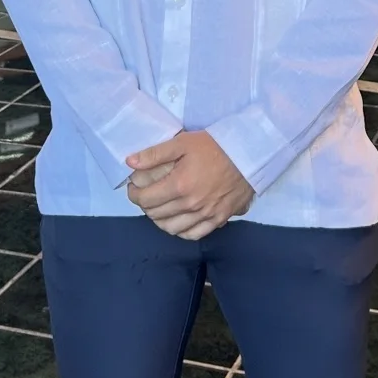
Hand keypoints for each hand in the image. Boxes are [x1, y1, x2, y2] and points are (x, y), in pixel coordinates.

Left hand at [126, 132, 254, 239]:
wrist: (248, 154)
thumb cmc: (214, 145)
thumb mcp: (183, 142)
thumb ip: (155, 153)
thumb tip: (130, 162)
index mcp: (180, 185)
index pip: (146, 199)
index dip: (134, 195)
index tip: (134, 188)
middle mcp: (191, 205)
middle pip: (156, 215)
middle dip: (145, 206)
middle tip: (146, 195)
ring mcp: (206, 215)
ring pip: (172, 229)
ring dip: (160, 220)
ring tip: (160, 209)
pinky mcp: (219, 219)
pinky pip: (193, 235)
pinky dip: (181, 231)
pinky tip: (178, 221)